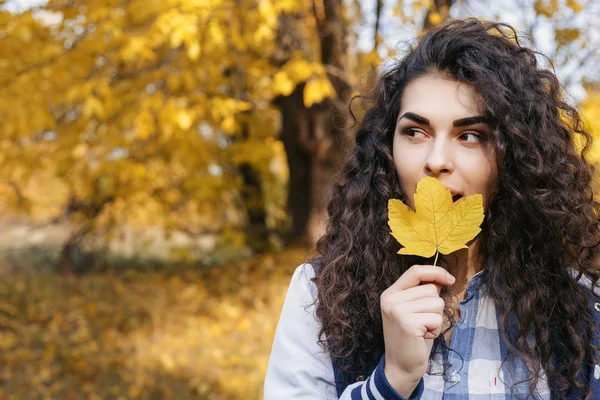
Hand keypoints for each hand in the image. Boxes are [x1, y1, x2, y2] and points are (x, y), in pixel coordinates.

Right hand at [380, 264, 454, 396]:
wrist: (400, 366)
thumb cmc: (412, 338)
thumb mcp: (413, 310)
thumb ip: (422, 293)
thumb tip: (442, 278)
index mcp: (391, 293)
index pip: (415, 271)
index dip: (436, 272)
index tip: (450, 279)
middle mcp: (391, 299)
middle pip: (430, 289)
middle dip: (435, 306)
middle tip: (422, 322)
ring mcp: (398, 310)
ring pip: (436, 303)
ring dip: (436, 319)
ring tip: (423, 330)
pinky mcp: (408, 323)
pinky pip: (436, 318)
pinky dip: (435, 329)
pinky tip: (423, 337)